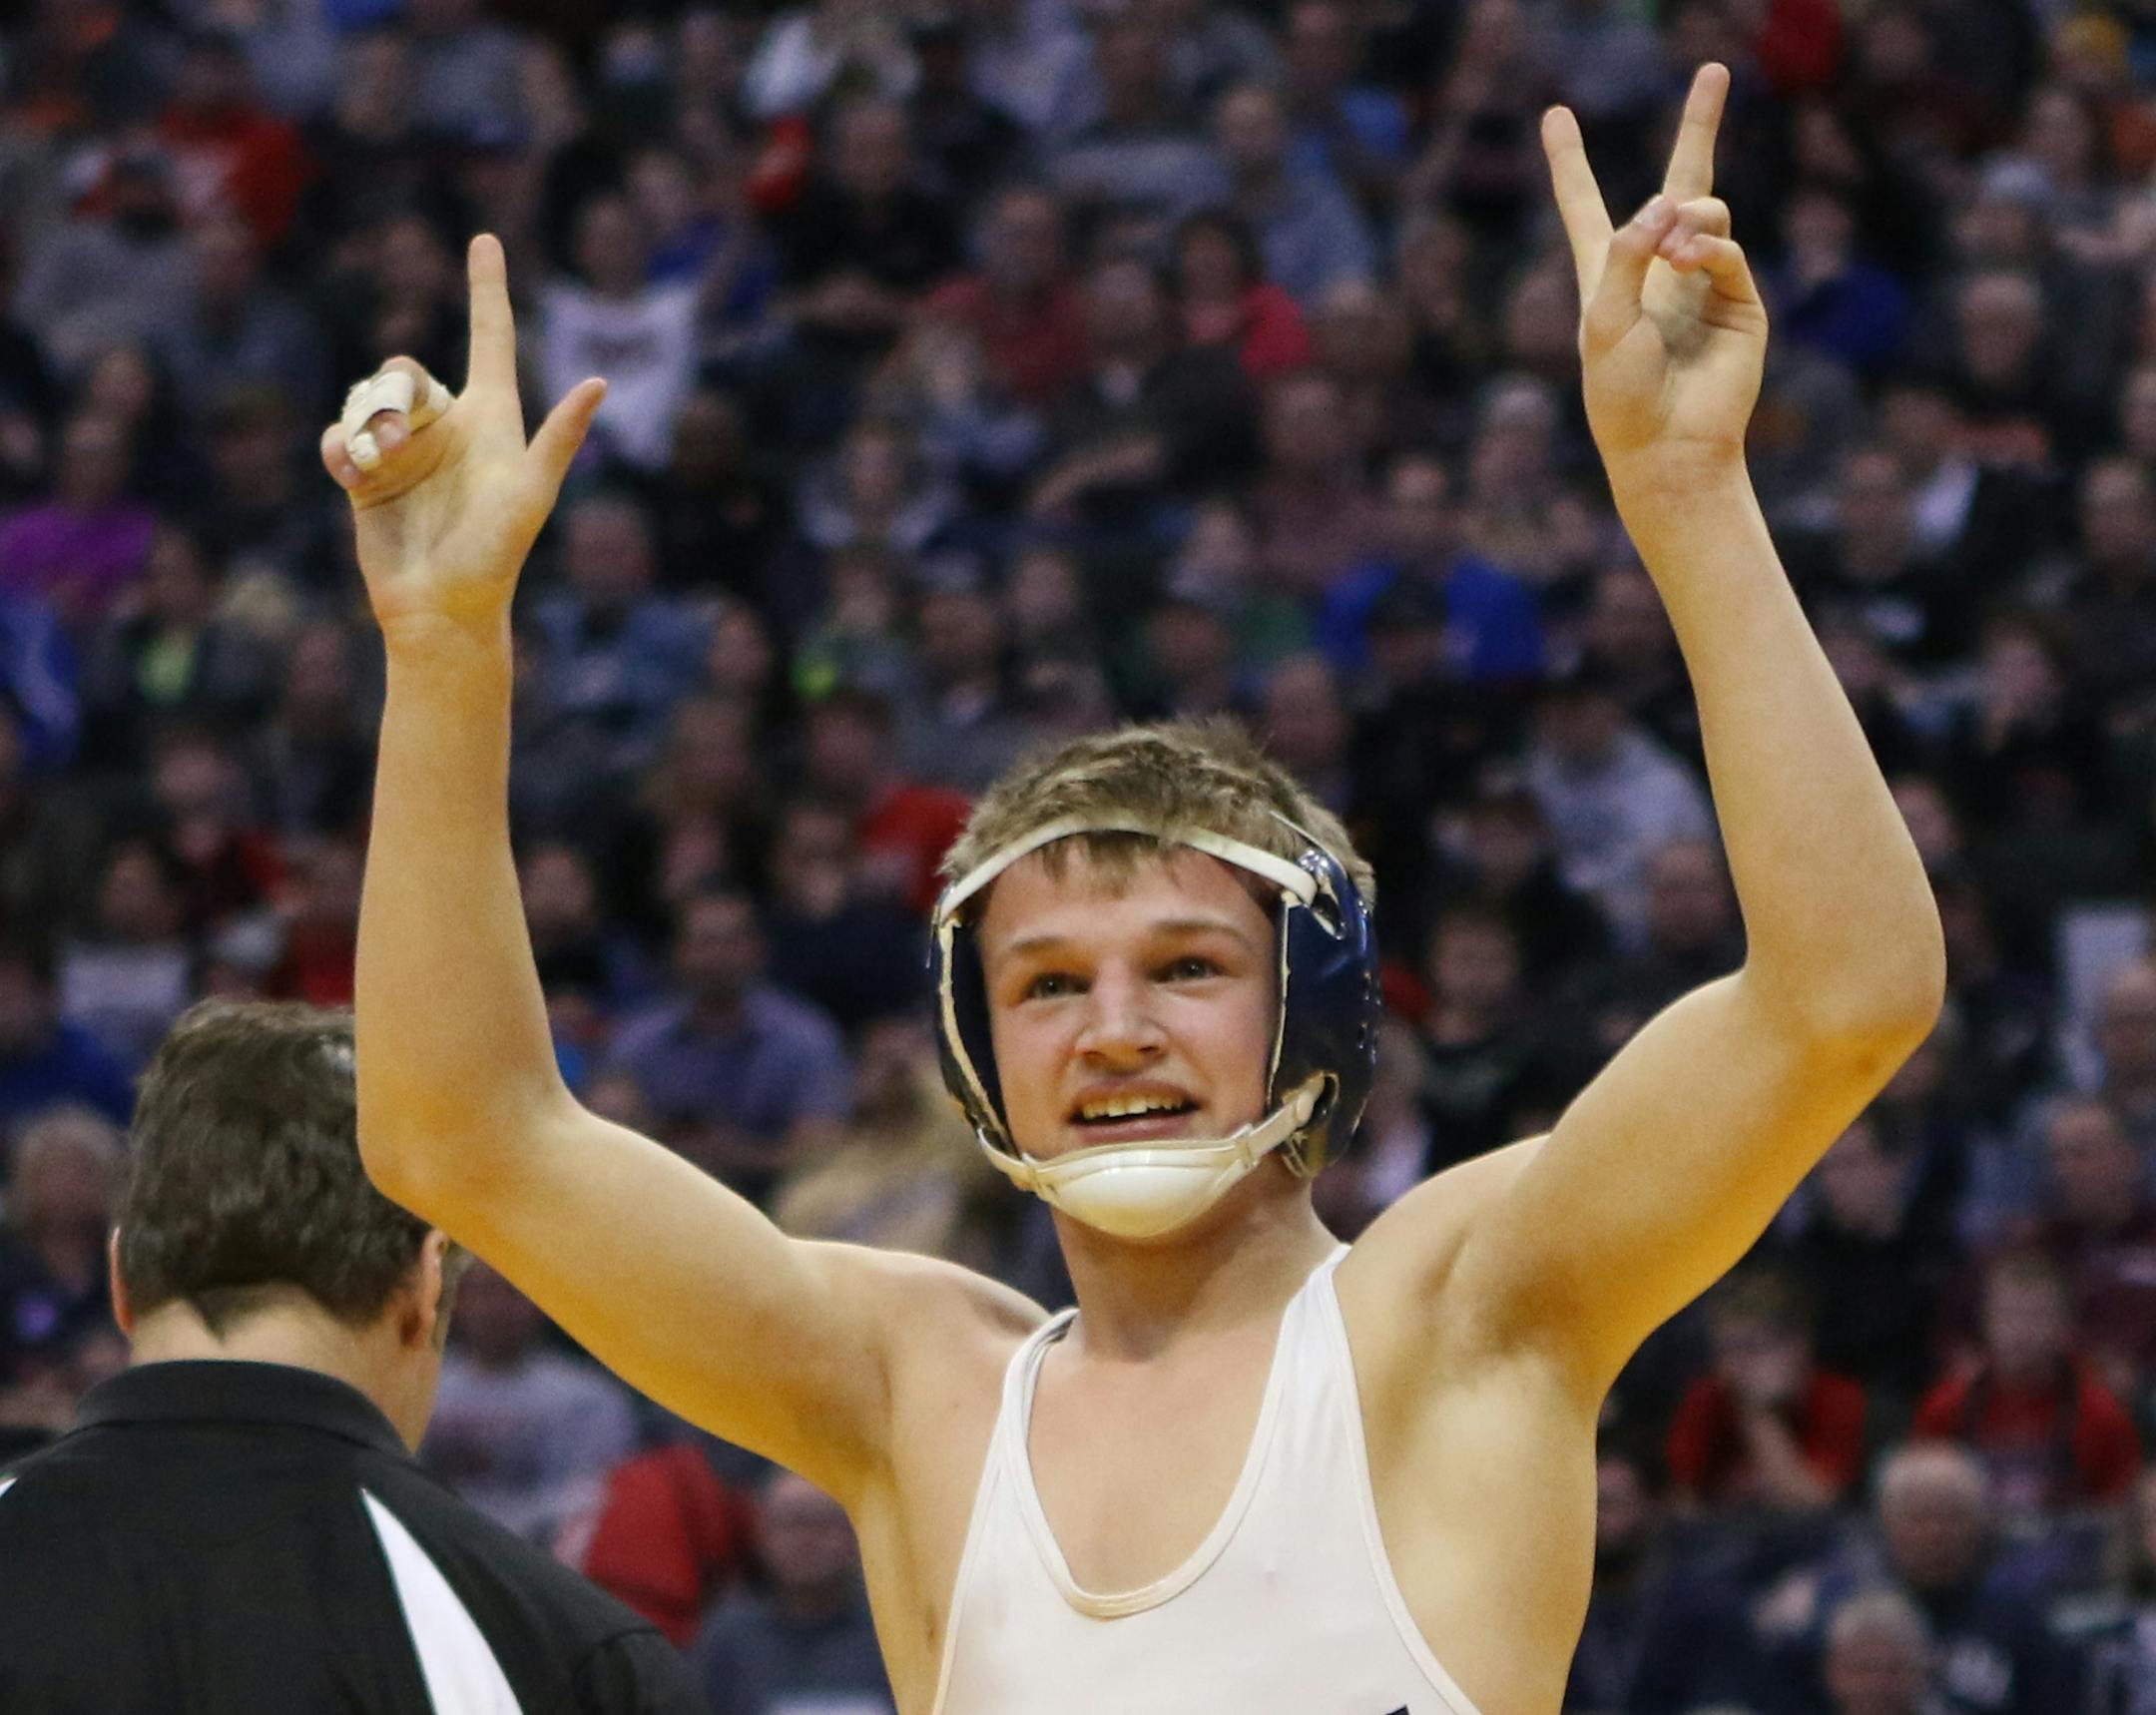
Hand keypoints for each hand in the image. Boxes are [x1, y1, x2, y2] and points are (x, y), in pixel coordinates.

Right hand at [321, 235, 605, 632]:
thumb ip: (560, 437)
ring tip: (379, 467)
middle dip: (394, 395)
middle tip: (400, 445)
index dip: (488, 288)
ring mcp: (405, 448)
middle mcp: (448, 425)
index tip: (485, 239)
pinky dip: (339, 448)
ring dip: (365, 426)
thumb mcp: (533, 493)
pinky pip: (337, 435)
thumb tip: (601, 381)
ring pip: (366, 398)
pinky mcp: (366, 475)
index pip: (490, 337)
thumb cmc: (498, 554)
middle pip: (406, 368)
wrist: (443, 608)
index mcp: (493, 418)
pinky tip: (352, 475)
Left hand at [1544, 65, 1766, 484]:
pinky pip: (1726, 250)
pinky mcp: (1738, 301)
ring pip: (1706, 208)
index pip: (1585, 206)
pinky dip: (1708, 248)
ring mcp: (1701, 282)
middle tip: (1713, 70)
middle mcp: (1655, 271)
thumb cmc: (1620, 394)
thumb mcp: (1602, 320)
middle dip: (1700, 125)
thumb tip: (1669, 201)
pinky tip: (1689, 262)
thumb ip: (1626, 254)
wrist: (1667, 448)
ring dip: (1688, 216)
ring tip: (1673, 250)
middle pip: (1679, 183)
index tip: (1556, 115)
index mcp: (1606, 275)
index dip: (1569, 161)